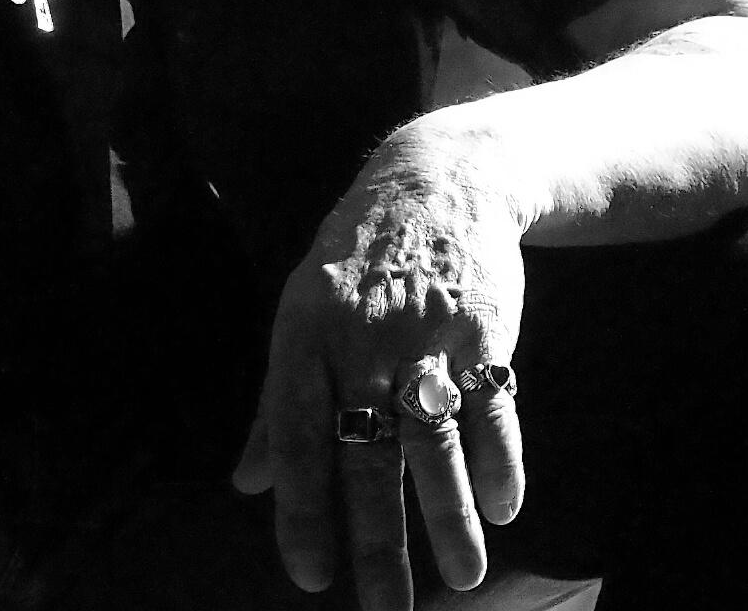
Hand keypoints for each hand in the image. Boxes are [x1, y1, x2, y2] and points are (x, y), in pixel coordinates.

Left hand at [231, 121, 531, 608]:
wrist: (439, 177)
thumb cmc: (355, 259)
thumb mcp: (299, 313)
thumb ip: (274, 405)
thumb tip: (244, 484)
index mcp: (303, 332)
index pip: (296, 431)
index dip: (301, 504)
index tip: (308, 573)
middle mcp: (362, 336)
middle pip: (368, 453)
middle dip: (377, 540)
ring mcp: (427, 332)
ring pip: (437, 442)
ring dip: (450, 517)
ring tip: (463, 580)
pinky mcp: (485, 329)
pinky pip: (493, 407)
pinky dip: (501, 461)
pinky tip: (503, 509)